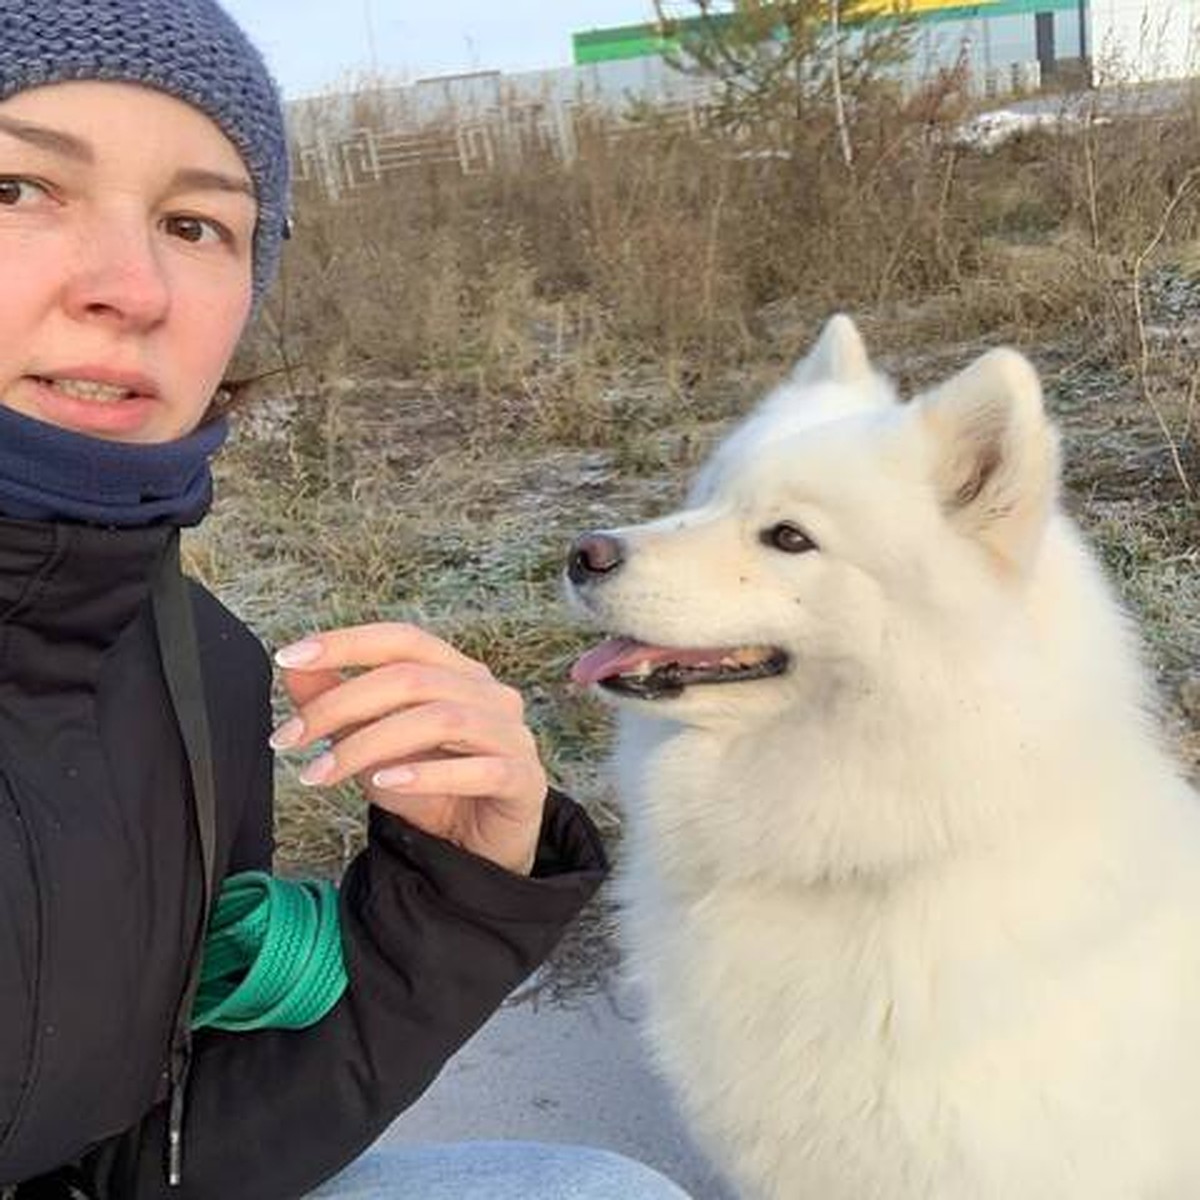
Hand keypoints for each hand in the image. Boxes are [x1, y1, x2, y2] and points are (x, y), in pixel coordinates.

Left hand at [270, 622, 547, 875]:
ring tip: (323, 773)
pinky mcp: (524, 780)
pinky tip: (384, 784)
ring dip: (370, 744)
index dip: (347, 643)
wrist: (480, 850)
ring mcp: (512, 734)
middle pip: (413, 678)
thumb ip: (341, 706)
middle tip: (290, 738)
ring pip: (441, 720)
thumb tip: (295, 672)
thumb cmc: (432, 790)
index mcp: (458, 672)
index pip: (403, 639)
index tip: (290, 658)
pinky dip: (427, 774)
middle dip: (341, 705)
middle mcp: (489, 693)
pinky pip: (479, 769)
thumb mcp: (375, 747)